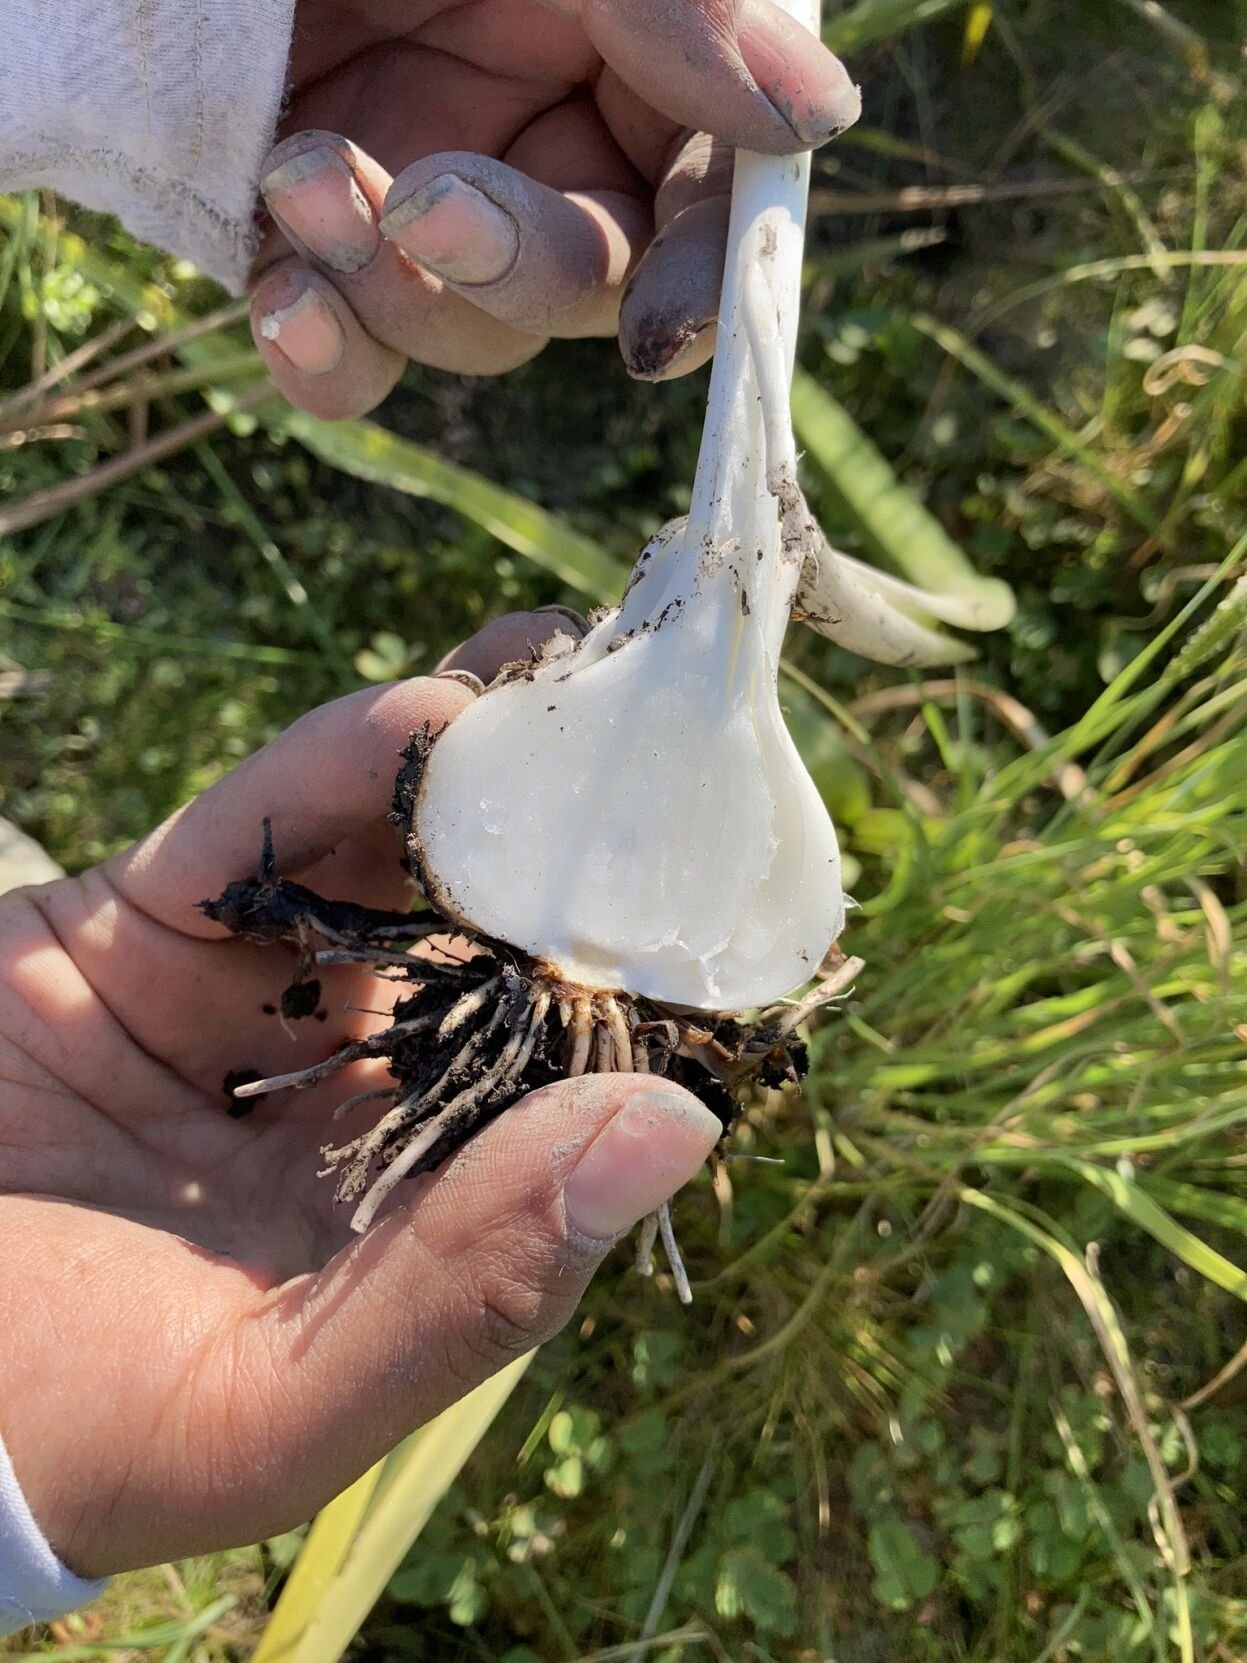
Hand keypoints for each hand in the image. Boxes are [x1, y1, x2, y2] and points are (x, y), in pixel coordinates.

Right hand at [0, 614, 720, 1577]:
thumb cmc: (56, 1425)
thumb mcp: (275, 1402)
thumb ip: (473, 1279)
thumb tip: (675, 1135)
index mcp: (412, 1206)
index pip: (558, 1078)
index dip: (644, 985)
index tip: (726, 893)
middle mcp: (351, 1087)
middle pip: (490, 941)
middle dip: (572, 841)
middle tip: (668, 734)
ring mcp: (252, 998)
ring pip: (385, 861)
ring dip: (477, 773)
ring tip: (568, 680)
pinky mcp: (143, 927)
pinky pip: (254, 833)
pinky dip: (333, 773)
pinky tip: (420, 721)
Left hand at [249, 0, 859, 416]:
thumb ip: (678, 11)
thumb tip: (821, 116)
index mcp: (622, 54)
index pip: (706, 193)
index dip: (701, 278)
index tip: (664, 335)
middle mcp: (535, 141)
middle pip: (589, 285)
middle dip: (514, 269)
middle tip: (429, 206)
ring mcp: (424, 208)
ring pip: (470, 336)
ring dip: (396, 295)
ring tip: (300, 177)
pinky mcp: (319, 258)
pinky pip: (355, 366)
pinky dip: (327, 359)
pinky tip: (287, 301)